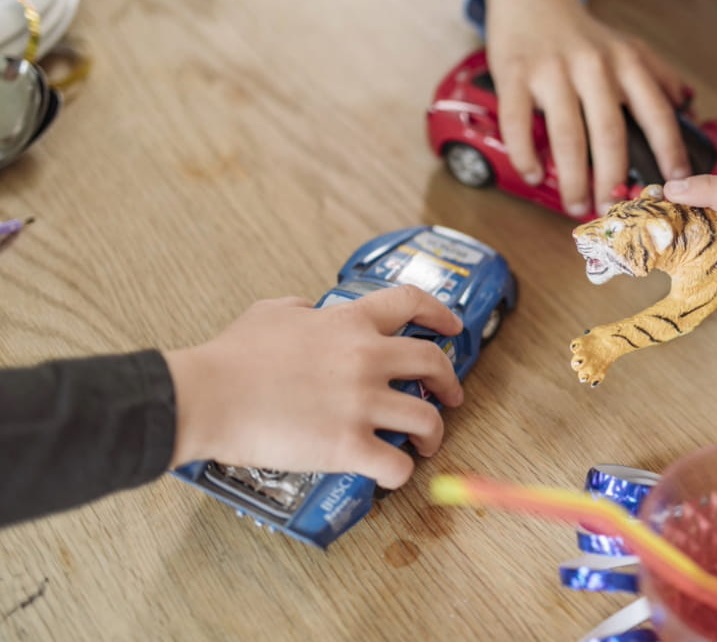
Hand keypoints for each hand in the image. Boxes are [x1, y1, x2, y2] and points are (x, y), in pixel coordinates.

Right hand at [165, 285, 463, 488]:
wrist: (205, 396)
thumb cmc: (231, 358)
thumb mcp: (271, 312)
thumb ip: (303, 310)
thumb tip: (313, 312)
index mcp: (349, 322)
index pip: (412, 302)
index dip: (440, 314)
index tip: (452, 328)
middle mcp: (366, 357)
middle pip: (433, 363)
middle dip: (449, 381)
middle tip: (450, 395)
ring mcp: (361, 402)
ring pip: (428, 418)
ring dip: (434, 432)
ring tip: (427, 442)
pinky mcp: (349, 446)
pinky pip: (398, 464)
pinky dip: (402, 472)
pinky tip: (393, 473)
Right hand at [485, 0, 690, 215]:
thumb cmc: (582, 34)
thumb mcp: (628, 46)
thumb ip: (661, 76)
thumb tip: (690, 108)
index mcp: (626, 62)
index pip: (656, 112)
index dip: (669, 151)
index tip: (675, 185)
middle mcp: (593, 65)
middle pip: (610, 134)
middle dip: (613, 180)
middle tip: (612, 209)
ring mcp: (552, 70)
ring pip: (567, 136)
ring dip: (573, 179)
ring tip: (576, 205)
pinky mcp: (514, 74)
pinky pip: (518, 123)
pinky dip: (526, 155)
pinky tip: (534, 175)